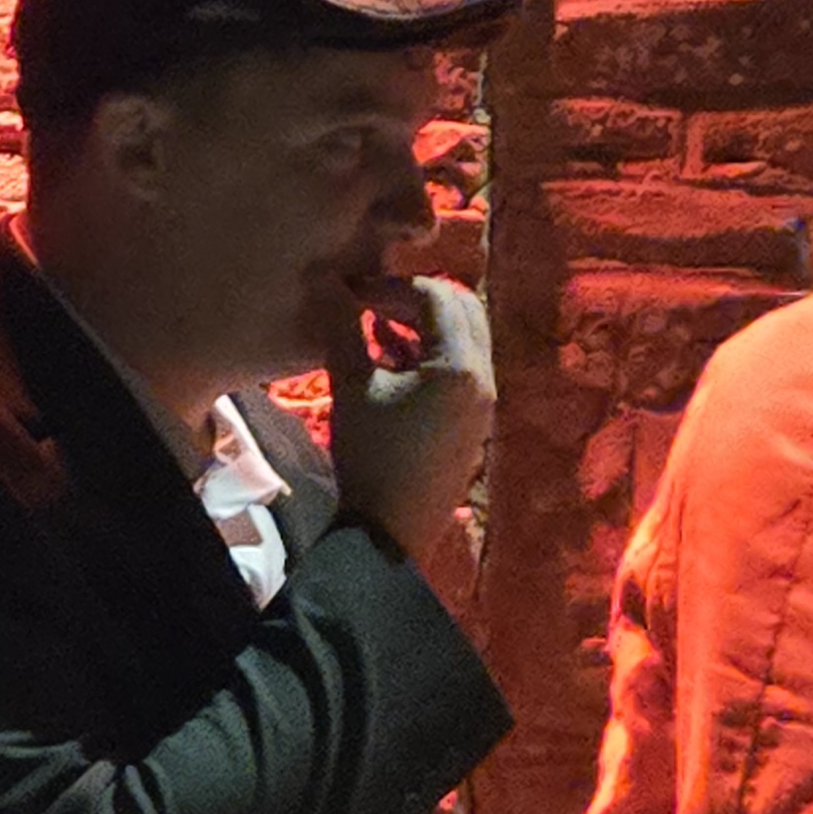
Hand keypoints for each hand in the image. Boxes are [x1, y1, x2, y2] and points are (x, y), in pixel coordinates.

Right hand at [328, 274, 495, 568]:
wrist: (389, 531)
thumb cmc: (371, 455)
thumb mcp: (352, 387)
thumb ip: (343, 328)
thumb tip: (327, 282)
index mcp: (461, 366)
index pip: (437, 296)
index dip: (392, 286)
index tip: (354, 291)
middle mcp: (485, 378)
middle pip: (463, 310)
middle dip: (417, 297)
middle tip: (372, 302)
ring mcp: (484, 403)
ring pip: (466, 338)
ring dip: (425, 323)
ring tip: (376, 325)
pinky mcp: (475, 422)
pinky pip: (462, 368)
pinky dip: (431, 352)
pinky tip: (391, 356)